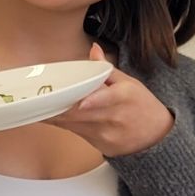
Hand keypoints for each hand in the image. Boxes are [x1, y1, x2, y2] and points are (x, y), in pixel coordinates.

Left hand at [48, 45, 174, 156]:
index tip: (79, 102)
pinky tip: (52, 117)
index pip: (105, 99)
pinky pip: (77, 134)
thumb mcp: (129, 83)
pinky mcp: (101, 147)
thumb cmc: (142, 106)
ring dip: (54, 115)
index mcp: (123, 96)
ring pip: (73, 125)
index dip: (91, 102)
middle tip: (37, 98)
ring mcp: (107, 134)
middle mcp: (114, 117)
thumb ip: (106, 69)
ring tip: (37, 106)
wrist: (157, 137)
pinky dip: (64, 124)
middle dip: (57, 106)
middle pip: (80, 113)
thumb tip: (93, 48)